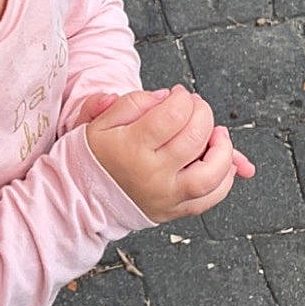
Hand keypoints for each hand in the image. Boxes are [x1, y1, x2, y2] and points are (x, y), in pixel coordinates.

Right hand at [84, 84, 254, 220]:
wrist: (80, 198)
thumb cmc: (92, 158)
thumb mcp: (100, 121)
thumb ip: (133, 102)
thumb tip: (165, 98)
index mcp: (132, 147)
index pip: (174, 114)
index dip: (183, 98)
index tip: (179, 95)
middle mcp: (152, 174)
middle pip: (195, 137)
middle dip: (203, 113)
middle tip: (196, 108)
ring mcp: (165, 195)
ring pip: (211, 174)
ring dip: (223, 150)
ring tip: (217, 135)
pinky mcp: (174, 210)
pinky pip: (210, 198)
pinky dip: (224, 179)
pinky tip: (221, 162)